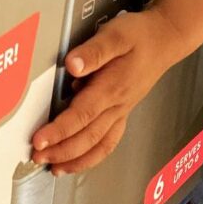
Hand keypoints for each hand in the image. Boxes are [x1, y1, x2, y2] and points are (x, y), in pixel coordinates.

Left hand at [31, 7, 186, 174]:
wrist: (165, 39)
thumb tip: (72, 65)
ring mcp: (121, 111)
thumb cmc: (139, 35)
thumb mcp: (115, 35)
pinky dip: (92, 156)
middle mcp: (117, 105)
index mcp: (111, 87)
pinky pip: (108, 142)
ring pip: (99, 145)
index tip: (39, 140)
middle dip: (61, 151)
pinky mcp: (123, 112)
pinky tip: (79, 160)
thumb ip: (93, 51)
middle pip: (87, 137)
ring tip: (54, 168)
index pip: (81, 115)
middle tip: (37, 157)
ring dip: (75, 160)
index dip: (58, 131)